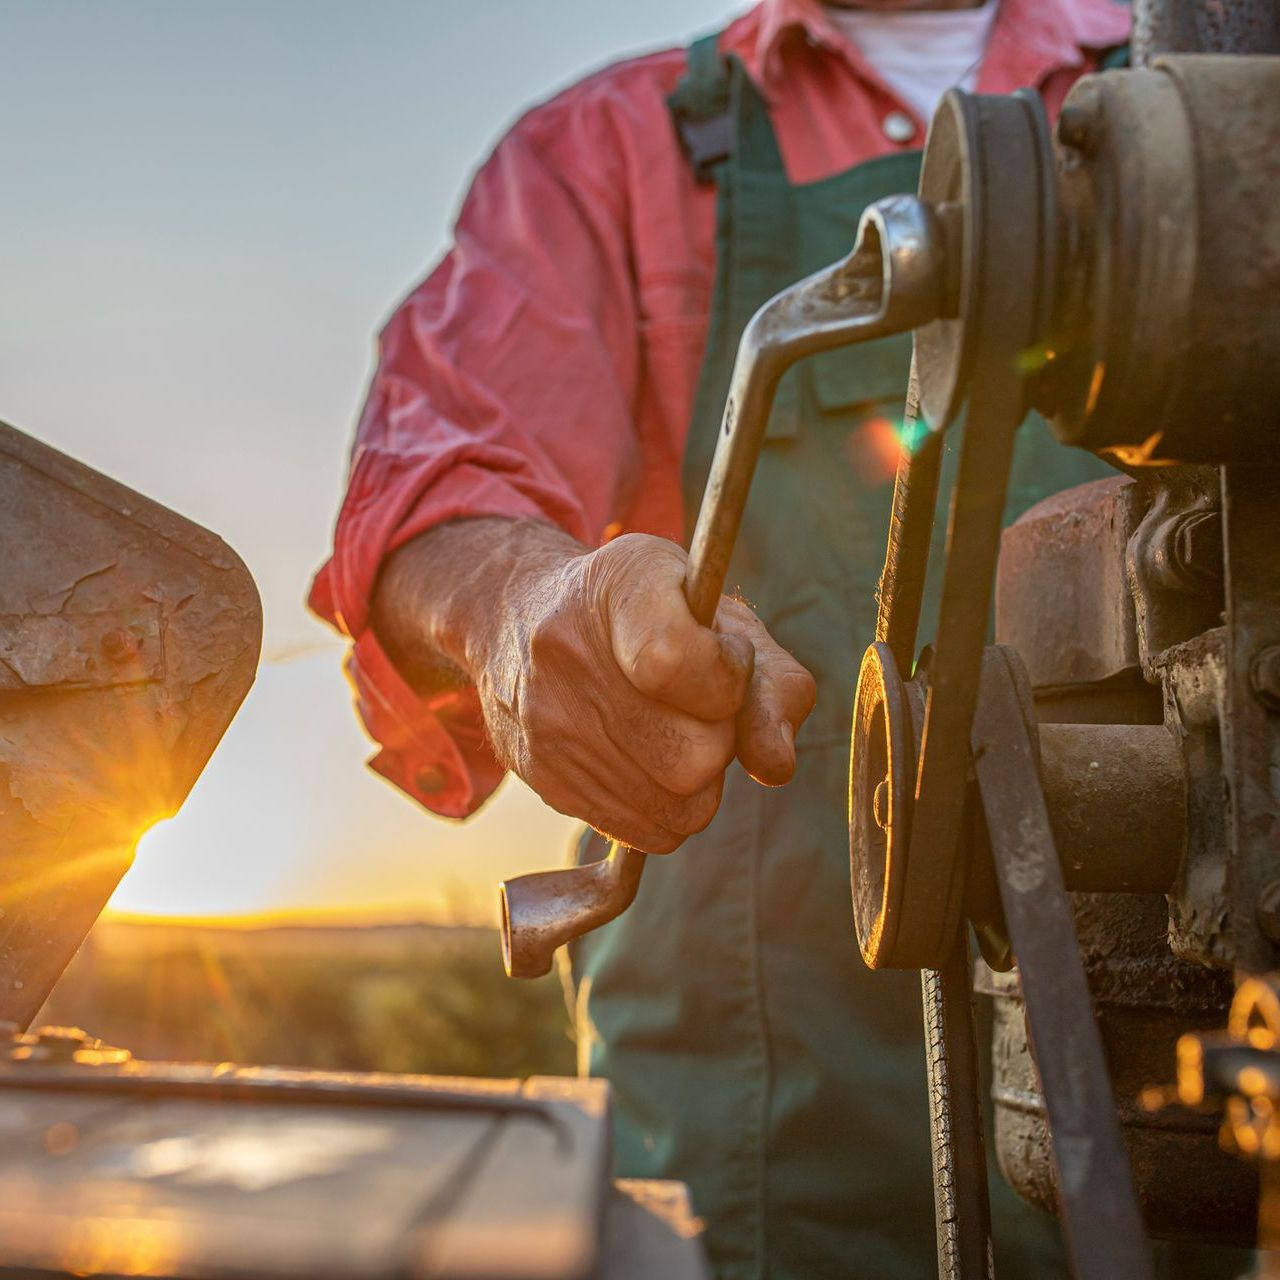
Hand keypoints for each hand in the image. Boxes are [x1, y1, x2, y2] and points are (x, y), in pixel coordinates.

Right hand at [475, 531, 815, 852]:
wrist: (520, 615)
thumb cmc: (649, 612)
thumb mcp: (722, 616)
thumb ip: (771, 680)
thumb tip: (774, 765)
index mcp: (618, 585)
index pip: (676, 662)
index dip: (727, 679)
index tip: (727, 660)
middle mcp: (566, 650)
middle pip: (695, 757)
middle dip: (721, 739)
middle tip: (700, 705)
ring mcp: (546, 719)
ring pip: (679, 807)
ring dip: (698, 781)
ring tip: (674, 732)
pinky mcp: (540, 775)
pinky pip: (646, 831)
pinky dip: (668, 807)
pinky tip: (649, 761)